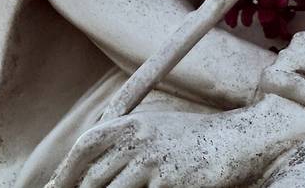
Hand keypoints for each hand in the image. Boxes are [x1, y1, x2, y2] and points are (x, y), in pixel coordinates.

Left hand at [46, 111, 243, 187]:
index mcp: (131, 123)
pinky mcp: (170, 182)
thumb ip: (125, 142)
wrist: (239, 141)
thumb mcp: (155, 130)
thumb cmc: (195, 140)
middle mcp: (138, 139)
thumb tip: (92, 170)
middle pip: (94, 176)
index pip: (86, 147)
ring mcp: (154, 161)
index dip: (65, 171)